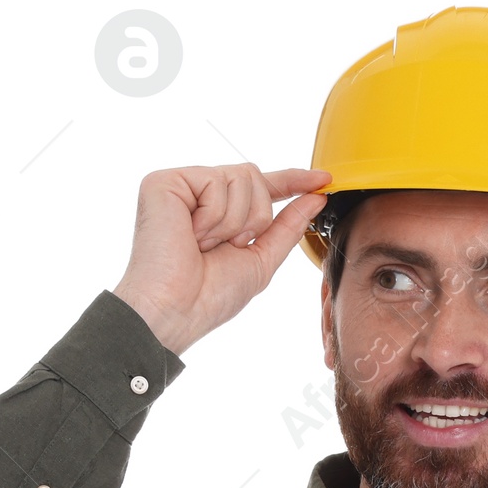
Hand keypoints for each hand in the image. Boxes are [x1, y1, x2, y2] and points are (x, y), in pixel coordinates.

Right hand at [112, 164, 331, 353]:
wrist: (176, 311)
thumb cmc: (210, 296)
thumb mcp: (261, 260)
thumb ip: (288, 226)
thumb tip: (317, 196)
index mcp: (221, 213)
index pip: (262, 188)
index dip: (293, 181)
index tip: (324, 179)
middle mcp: (199, 194)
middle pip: (255, 177)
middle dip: (255, 218)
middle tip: (227, 247)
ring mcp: (181, 185)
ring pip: (240, 177)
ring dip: (234, 222)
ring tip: (204, 245)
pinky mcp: (164, 182)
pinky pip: (215, 180)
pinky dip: (213, 217)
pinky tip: (191, 236)